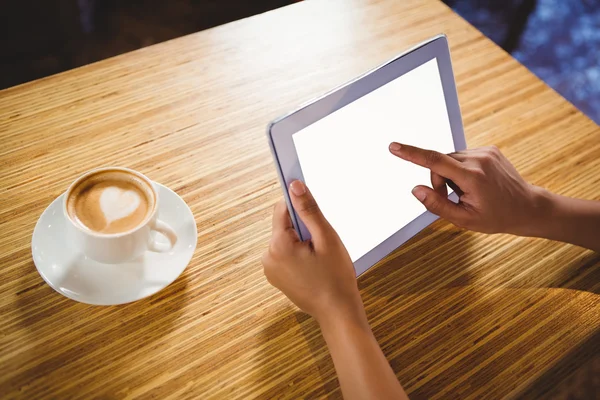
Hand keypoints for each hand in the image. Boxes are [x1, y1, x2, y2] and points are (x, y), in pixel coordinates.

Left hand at [263, 181, 408, 399]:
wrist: (337, 312)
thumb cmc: (335, 277)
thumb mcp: (326, 238)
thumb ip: (309, 210)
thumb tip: (294, 185)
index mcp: (278, 245)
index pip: (282, 210)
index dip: (298, 204)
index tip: (310, 203)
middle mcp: (268, 257)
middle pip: (284, 226)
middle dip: (303, 229)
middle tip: (321, 244)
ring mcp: (270, 269)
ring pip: (286, 240)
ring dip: (301, 242)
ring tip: (319, 259)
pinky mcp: (276, 277)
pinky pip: (285, 255)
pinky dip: (298, 255)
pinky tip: (314, 267)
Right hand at [389, 143, 543, 235]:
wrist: (528, 207)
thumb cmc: (497, 217)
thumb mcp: (464, 220)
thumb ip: (437, 205)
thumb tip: (416, 190)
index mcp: (472, 177)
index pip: (435, 161)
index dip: (411, 154)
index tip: (394, 147)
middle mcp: (479, 159)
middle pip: (440, 163)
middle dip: (439, 180)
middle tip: (454, 198)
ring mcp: (486, 152)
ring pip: (450, 159)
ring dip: (450, 175)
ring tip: (467, 191)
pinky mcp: (489, 149)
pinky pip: (462, 156)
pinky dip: (461, 169)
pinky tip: (476, 183)